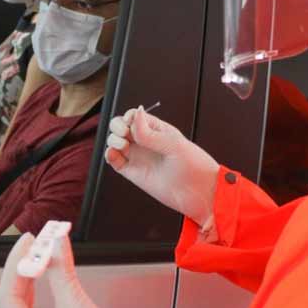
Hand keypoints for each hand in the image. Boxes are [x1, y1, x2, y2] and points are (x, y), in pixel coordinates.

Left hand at [0, 233, 138, 307]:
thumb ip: (62, 273)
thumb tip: (55, 244)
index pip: (7, 297)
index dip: (16, 265)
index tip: (28, 242)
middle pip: (12, 302)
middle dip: (23, 271)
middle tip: (34, 244)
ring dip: (30, 282)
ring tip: (38, 256)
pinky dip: (39, 296)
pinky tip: (44, 280)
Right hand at [104, 107, 219, 227]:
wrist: (198, 193)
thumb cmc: (194, 165)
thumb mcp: (173, 144)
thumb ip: (150, 132)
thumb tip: (135, 114)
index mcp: (157, 130)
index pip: (135, 116)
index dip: (128, 116)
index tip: (130, 121)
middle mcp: (145, 142)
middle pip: (121, 127)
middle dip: (117, 126)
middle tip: (124, 133)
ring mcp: (138, 156)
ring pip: (115, 142)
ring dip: (113, 140)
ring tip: (122, 146)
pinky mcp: (132, 172)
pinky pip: (114, 160)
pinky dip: (109, 155)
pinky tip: (114, 154)